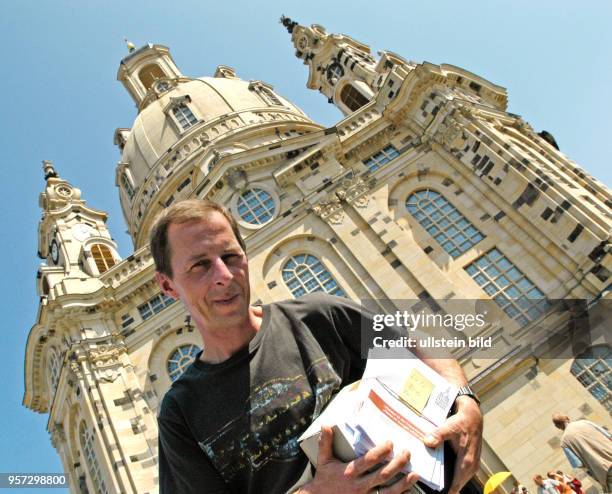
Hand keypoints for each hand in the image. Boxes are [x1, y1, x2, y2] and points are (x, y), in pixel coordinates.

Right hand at [298, 425, 418, 493]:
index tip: (390, 443)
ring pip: (387, 491)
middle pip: (382, 475)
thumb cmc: (324, 480)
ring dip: (402, 483)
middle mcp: (358, 486)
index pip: (368, 461)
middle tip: (406, 453)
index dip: (381, 452)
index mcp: (348, 472)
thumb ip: (326, 443)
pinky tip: (407, 489)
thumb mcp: (323, 461)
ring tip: (414, 474)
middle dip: (396, 464)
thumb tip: (326, 425)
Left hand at [423, 396, 481, 493]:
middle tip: (430, 485)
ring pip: (459, 480)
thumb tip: (427, 442)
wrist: (473, 416)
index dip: (446, 492)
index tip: (436, 492)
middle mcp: (471, 466)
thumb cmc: (462, 422)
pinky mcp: (470, 461)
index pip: (455, 485)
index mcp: (466, 462)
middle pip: (456, 484)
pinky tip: (441, 471)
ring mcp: (472, 465)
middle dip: (445, 487)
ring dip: (449, 481)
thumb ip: (438, 435)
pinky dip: (452, 474)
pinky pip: (461, 473)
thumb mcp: (449, 427)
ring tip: (434, 481)